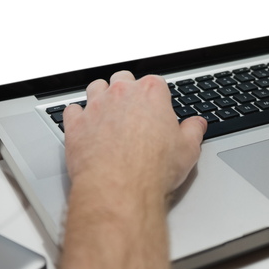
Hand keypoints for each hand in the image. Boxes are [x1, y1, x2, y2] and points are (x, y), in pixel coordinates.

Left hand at [63, 71, 206, 197]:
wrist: (120, 189)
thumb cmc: (153, 170)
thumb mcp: (188, 151)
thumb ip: (193, 131)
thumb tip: (197, 124)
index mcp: (151, 93)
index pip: (155, 82)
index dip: (157, 97)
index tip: (158, 110)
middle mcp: (121, 93)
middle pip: (122, 78)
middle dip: (127, 90)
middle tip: (133, 111)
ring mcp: (96, 107)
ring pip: (96, 88)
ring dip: (101, 97)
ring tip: (108, 115)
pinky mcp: (76, 124)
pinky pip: (72, 110)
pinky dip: (78, 117)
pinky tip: (86, 127)